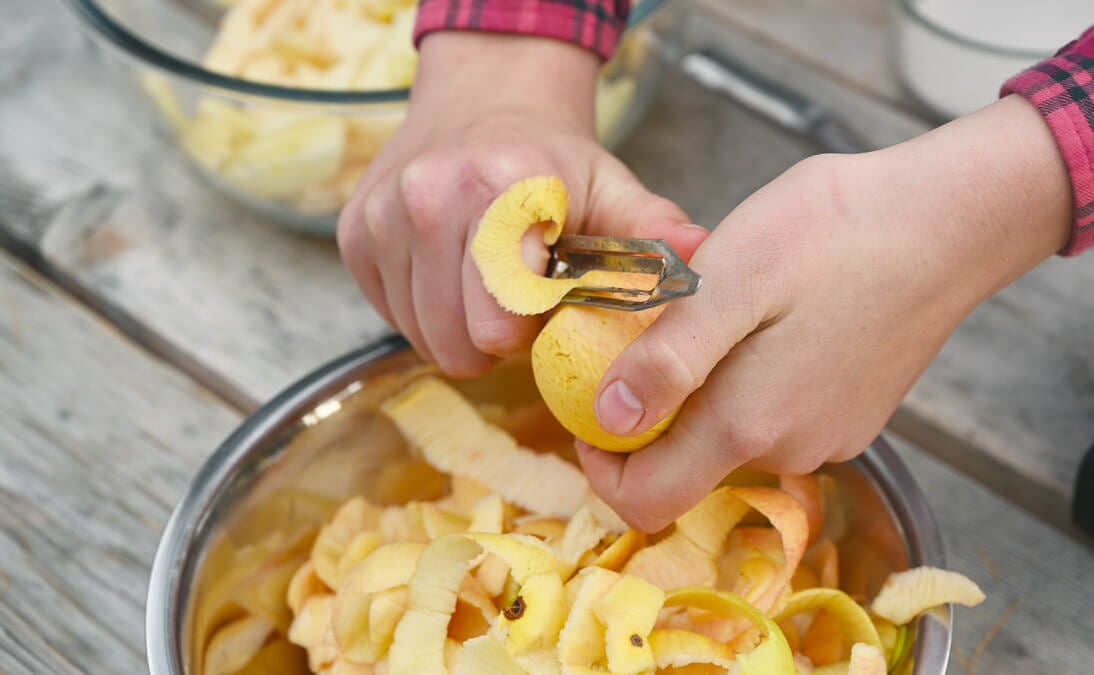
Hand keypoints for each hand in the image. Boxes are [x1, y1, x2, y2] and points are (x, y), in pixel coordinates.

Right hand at [338, 32, 706, 376]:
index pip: (498, 323)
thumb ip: (651, 230)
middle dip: (495, 341)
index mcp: (499, 189)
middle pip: (456, 344)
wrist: (485, 101)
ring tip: (488, 286)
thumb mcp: (612, 187)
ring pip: (420, 337)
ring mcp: (383, 216)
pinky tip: (452, 275)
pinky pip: (391, 316)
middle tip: (519, 302)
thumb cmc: (553, 159)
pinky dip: (424, 310)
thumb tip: (699, 255)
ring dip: (459, 329)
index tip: (546, 302)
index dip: (530, 332)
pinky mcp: (355, 234)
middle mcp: (428, 197)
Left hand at [577, 95, 1073, 531]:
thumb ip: (667, 361)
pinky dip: (754, 380)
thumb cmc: (835, 233)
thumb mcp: (728, 280)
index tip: (591, 406)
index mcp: (747, 424)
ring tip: (722, 311)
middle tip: (656, 332)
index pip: (646, 502)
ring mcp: (829, 436)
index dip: (601, 467)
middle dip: (655, 412)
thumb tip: (608, 425)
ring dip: (708, 389)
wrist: (951, 220)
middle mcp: (789, 449)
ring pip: (734, 437)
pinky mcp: (856, 415)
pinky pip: (779, 416)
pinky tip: (773, 317)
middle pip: (688, 467)